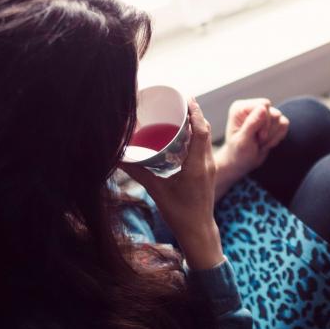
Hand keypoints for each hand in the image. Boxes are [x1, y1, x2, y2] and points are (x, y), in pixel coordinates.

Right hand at [121, 97, 222, 269]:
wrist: (198, 231)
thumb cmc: (179, 214)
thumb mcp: (157, 191)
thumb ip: (138, 173)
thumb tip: (120, 157)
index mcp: (197, 166)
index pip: (201, 131)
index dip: (195, 112)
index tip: (186, 98)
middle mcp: (207, 163)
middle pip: (205, 130)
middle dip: (194, 113)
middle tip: (179, 100)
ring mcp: (210, 166)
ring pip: (206, 138)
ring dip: (197, 123)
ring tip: (181, 112)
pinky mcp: (208, 171)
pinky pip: (204, 146)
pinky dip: (197, 135)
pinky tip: (185, 133)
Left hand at [216, 98, 289, 181]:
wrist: (242, 163)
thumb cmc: (238, 153)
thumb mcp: (243, 141)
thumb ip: (252, 124)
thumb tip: (262, 108)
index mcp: (240, 108)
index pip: (264, 105)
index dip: (265, 122)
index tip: (258, 136)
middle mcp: (252, 107)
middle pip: (274, 112)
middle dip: (269, 130)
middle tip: (258, 140)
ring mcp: (263, 114)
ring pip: (280, 119)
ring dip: (272, 136)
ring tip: (260, 142)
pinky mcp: (272, 121)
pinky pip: (284, 124)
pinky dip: (278, 136)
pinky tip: (267, 142)